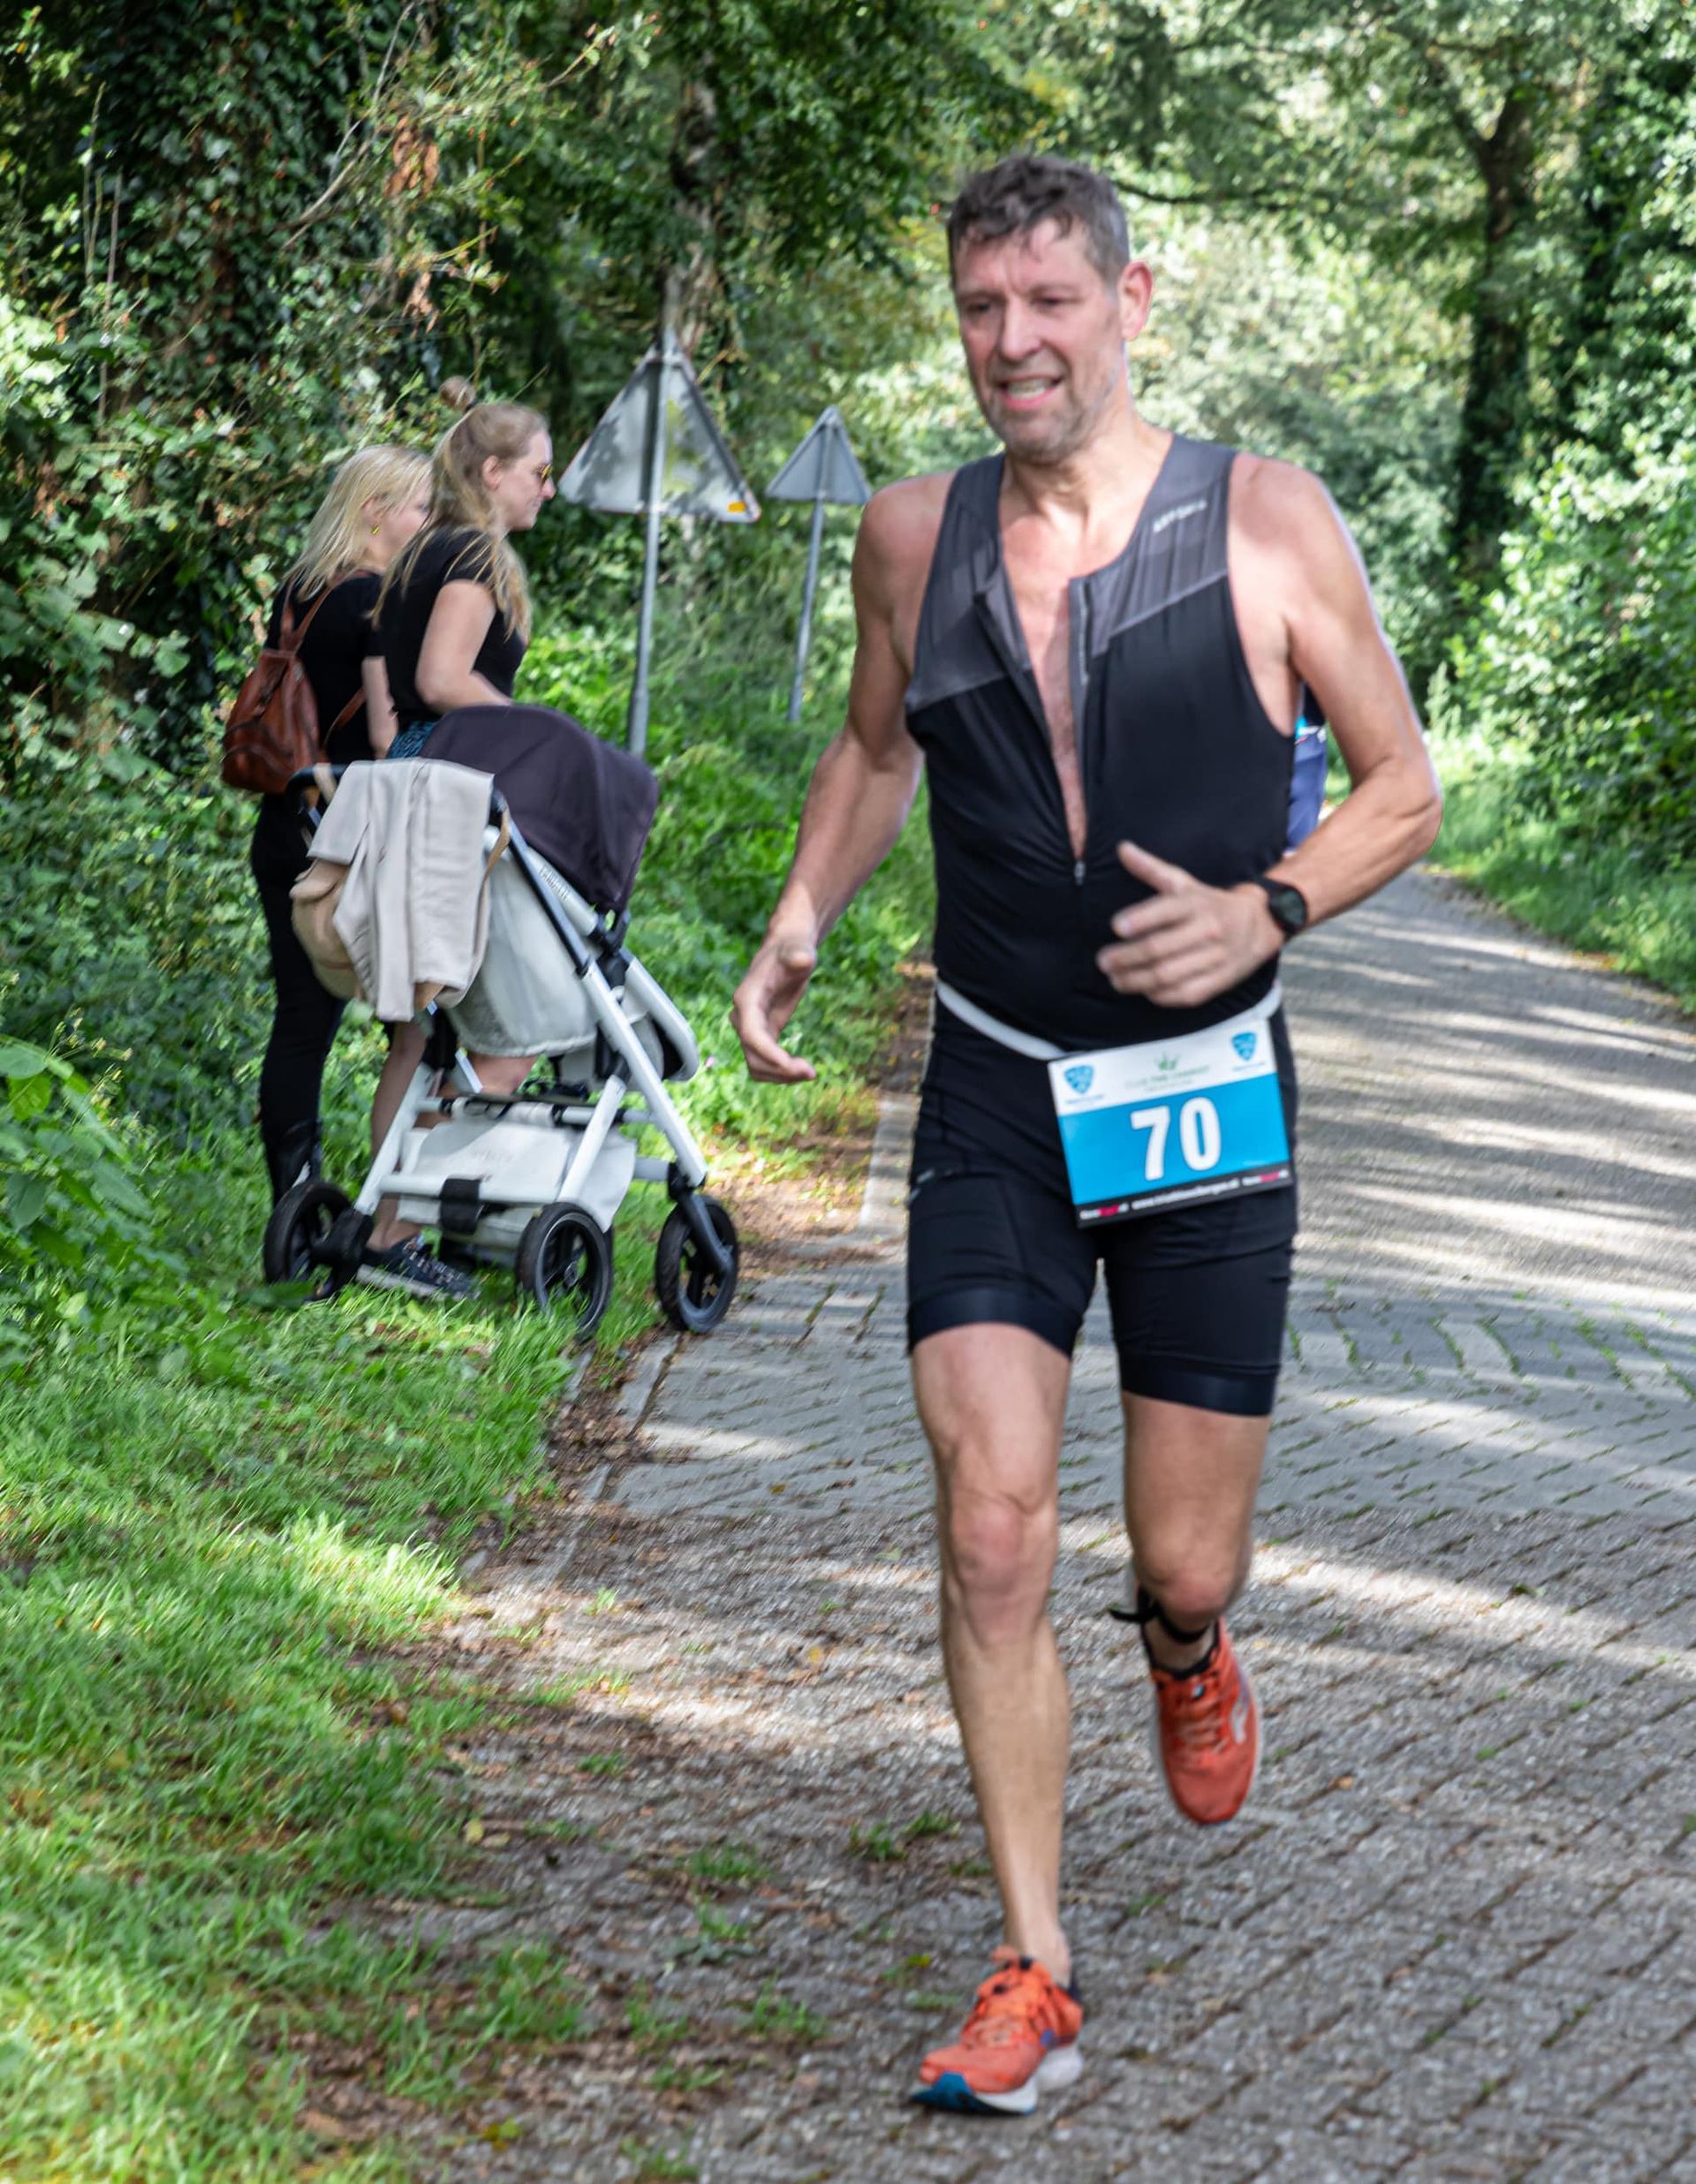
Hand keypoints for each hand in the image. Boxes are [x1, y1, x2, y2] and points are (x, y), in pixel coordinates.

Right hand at [732, 931, 819, 1082]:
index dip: (768, 1053)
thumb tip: (803, 960)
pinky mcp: (761, 1034)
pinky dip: (781, 1072)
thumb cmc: (793, 949)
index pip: (751, 1034)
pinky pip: (764, 1063)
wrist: (786, 950)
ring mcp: (749, 1028)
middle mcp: (742, 1016)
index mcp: (747, 998)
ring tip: (809, 1073)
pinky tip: (803, 1069)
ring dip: (780, 1076)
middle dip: (780, 1070)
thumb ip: (799, 954)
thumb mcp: (798, 950)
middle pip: (753, 1055)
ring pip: (756, 1065)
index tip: (790, 1066)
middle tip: (811, 1072)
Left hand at [1095, 841, 1281, 1005]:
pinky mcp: (1219, 980)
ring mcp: (1215, 957)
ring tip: (1115, 979)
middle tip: (1103, 961)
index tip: (1116, 926)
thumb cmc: (1209, 903)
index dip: (1140, 919)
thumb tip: (1122, 849)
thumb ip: (1151, 869)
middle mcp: (1207, 929)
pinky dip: (1160, 995)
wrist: (1259, 925)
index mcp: (1196, 903)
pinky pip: (1184, 993)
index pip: (1166, 910)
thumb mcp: (1184, 883)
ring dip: (1135, 980)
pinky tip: (1142, 990)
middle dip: (1126, 957)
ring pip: (1168, 975)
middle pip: (1159, 948)